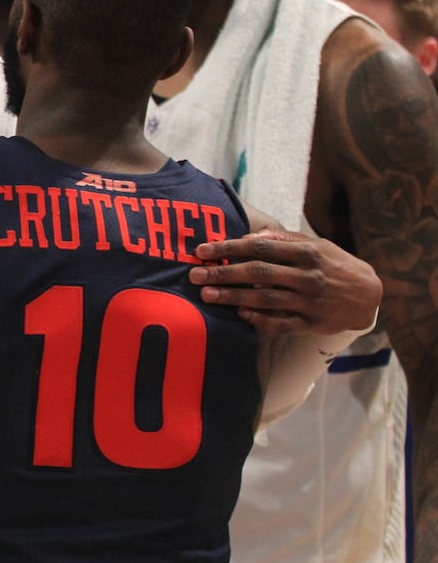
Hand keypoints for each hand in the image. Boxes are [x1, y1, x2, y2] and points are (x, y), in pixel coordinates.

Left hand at [190, 228, 380, 334]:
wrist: (369, 296)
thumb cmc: (335, 264)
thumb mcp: (316, 245)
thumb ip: (283, 240)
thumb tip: (249, 238)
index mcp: (307, 253)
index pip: (260, 248)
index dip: (229, 249)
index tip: (203, 251)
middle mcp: (308, 276)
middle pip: (258, 274)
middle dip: (223, 274)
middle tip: (194, 276)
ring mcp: (310, 301)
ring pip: (264, 299)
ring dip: (233, 298)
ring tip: (206, 296)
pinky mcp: (311, 323)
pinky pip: (279, 323)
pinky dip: (258, 319)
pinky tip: (239, 314)